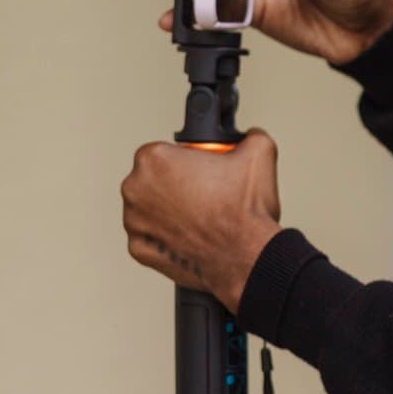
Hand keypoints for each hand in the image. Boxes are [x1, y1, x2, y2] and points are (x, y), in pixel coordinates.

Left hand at [119, 129, 284, 314]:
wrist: (246, 257)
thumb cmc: (243, 212)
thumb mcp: (258, 153)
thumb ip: (249, 136)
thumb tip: (249, 136)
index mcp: (154, 159)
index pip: (160, 152)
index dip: (183, 161)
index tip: (198, 172)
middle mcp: (135, 189)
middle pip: (150, 180)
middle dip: (172, 186)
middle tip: (202, 195)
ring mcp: (134, 222)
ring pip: (147, 210)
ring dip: (166, 213)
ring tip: (197, 218)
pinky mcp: (139, 249)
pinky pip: (149, 239)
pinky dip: (164, 239)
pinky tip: (189, 237)